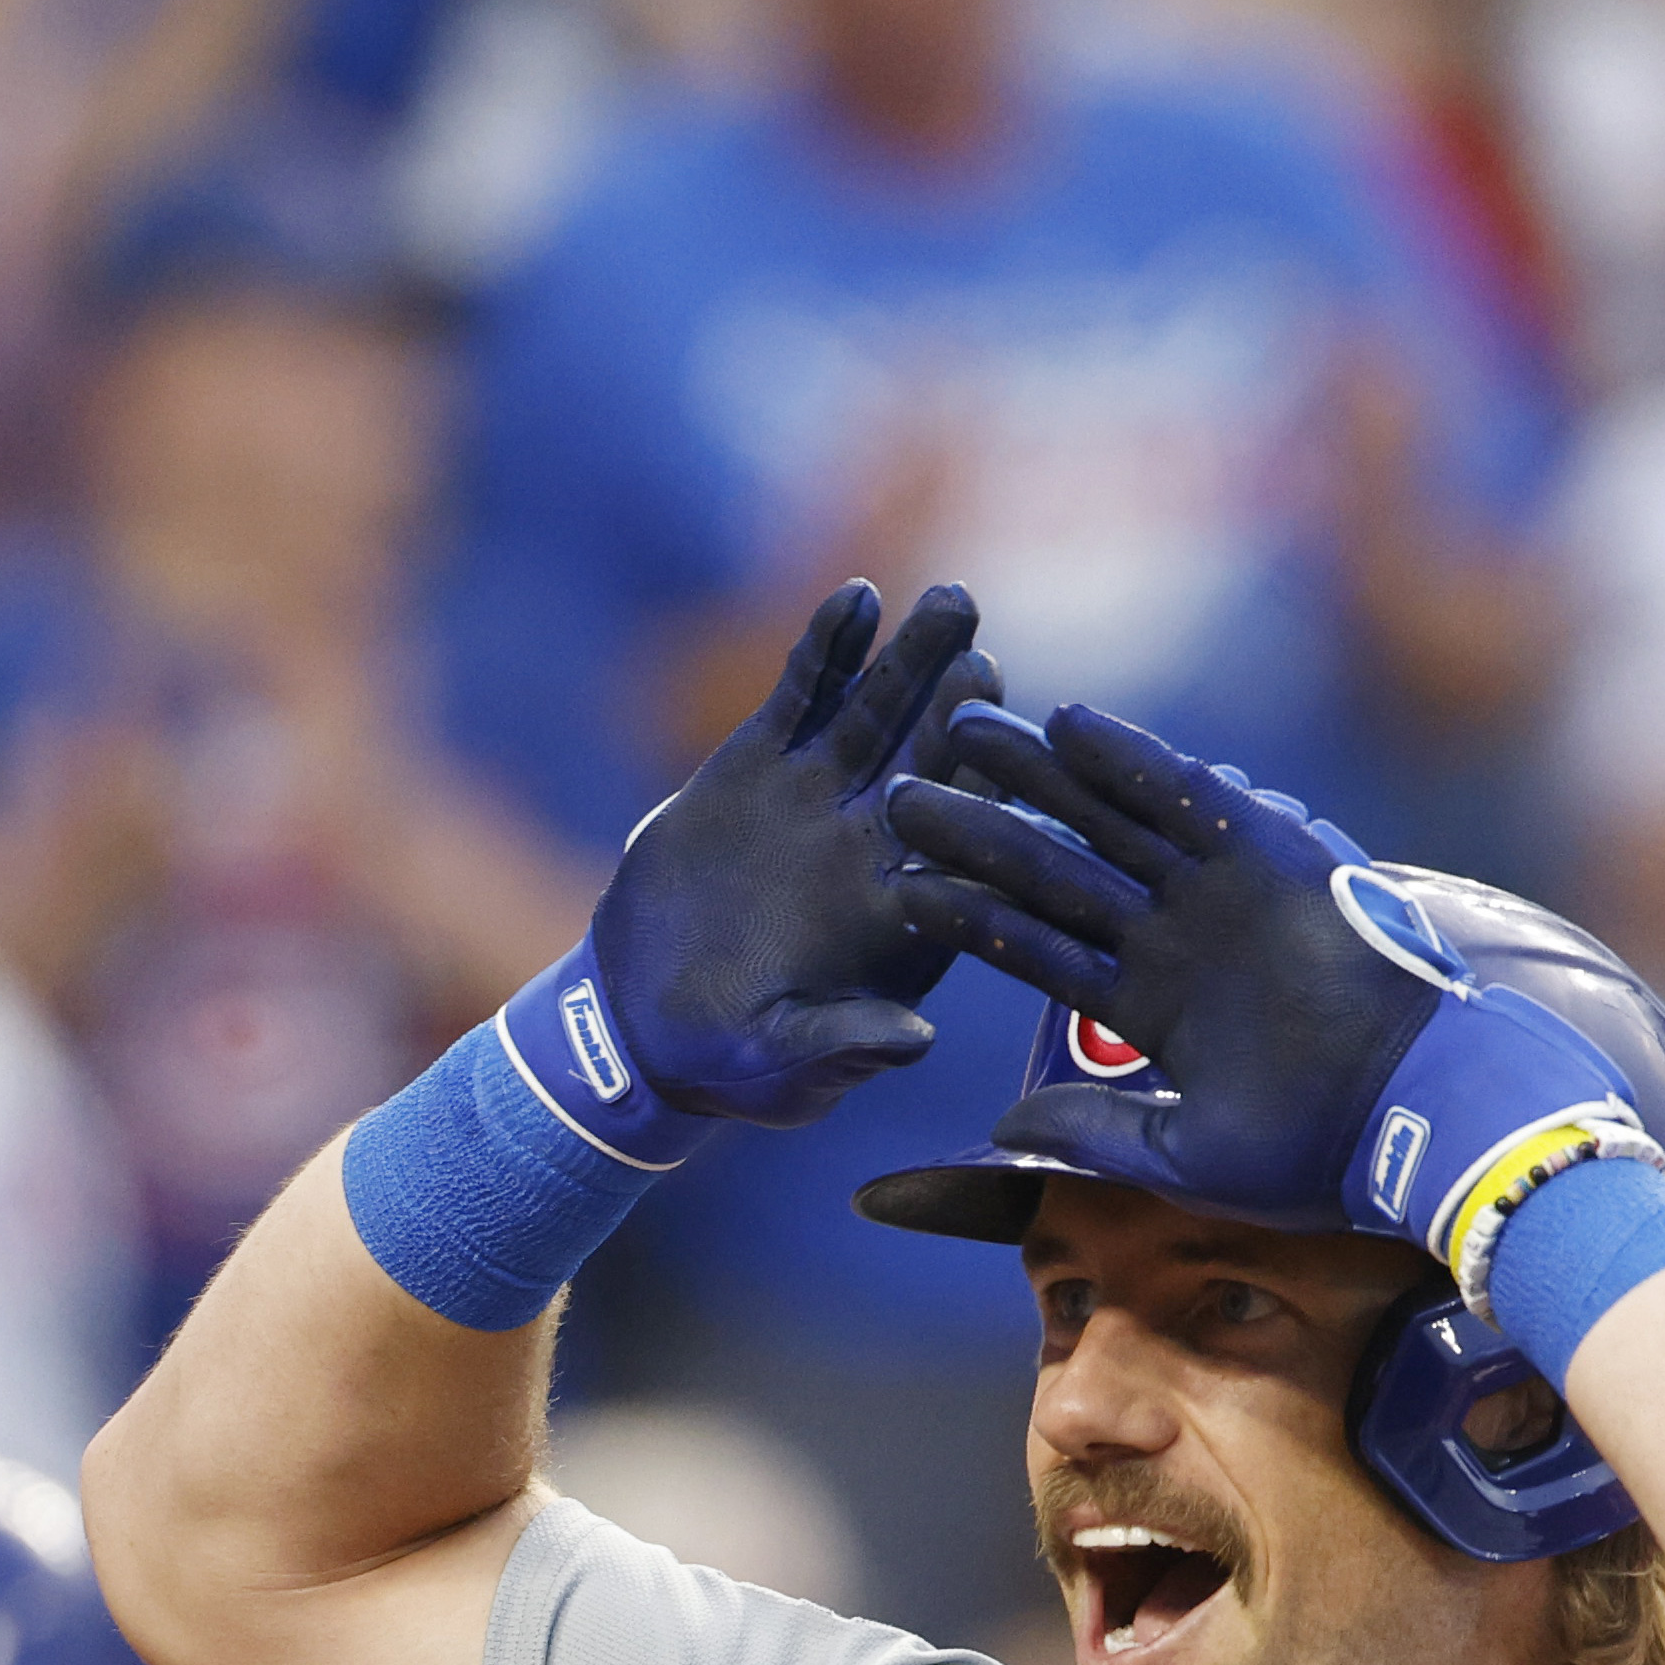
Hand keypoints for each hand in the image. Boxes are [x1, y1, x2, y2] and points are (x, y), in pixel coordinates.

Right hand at [576, 576, 999, 1131]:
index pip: (961, 847)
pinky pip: (803, 693)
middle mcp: (876, 841)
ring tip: (953, 600)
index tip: (1015, 764)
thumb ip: (846, 1047)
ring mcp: (822, 793)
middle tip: (987, 658)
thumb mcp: (785, 1065)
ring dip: (916, 655)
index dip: (988, 802)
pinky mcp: (763, 762)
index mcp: (904, 912)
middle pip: (934, 759)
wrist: (648, 1017)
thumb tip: (916, 1043)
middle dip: (962, 708)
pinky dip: (827, 648)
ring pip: (880, 709)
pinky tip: (855, 599)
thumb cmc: (732, 1061)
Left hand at [882, 701, 1655, 1267]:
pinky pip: (1191, 796)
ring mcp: (1219, 892)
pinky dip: (1136, 760)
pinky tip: (1071, 723)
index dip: (969, 914)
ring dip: (1040, 773)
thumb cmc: (1312, 1153)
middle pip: (1056, 868)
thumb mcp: (1179, 1154)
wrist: (1417, 1116)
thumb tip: (1002, 1128)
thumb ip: (1091, 1133)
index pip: (1036, 947)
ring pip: (1110, 819)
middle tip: (902, 785)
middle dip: (981, 826)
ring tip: (964, 725)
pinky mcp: (1271, 855)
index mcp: (1145, 1005)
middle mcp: (1173, 938)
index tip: (900, 884)